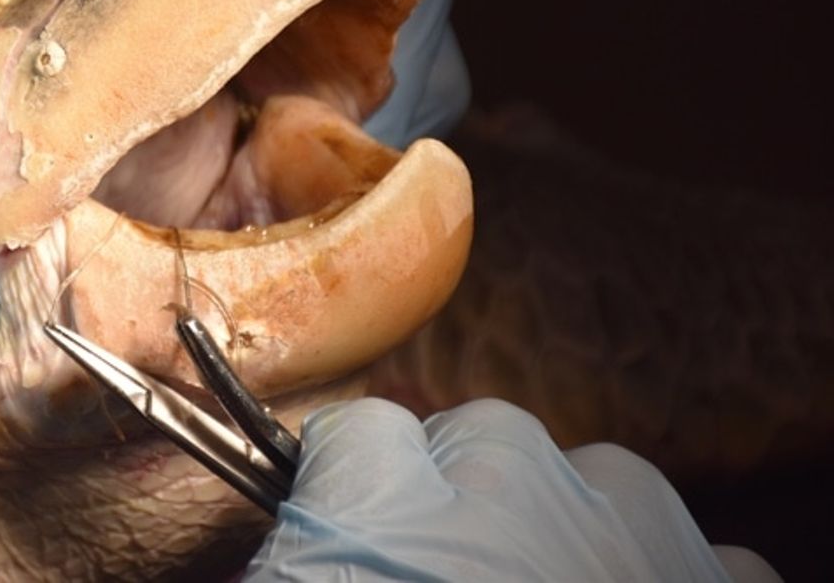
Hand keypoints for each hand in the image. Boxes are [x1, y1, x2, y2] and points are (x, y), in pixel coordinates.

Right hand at [248, 398, 776, 581]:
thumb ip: (295, 552)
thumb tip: (292, 534)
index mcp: (382, 510)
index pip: (357, 432)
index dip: (349, 482)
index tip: (344, 524)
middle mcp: (505, 493)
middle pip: (482, 434)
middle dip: (465, 492)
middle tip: (450, 577)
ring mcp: (628, 535)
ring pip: (599, 474)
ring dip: (575, 526)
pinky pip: (707, 552)